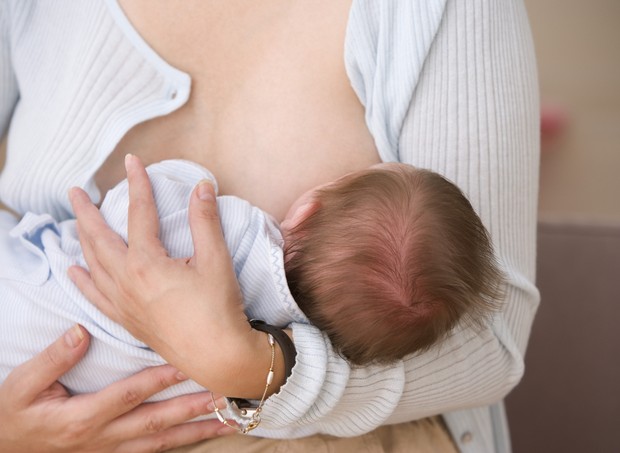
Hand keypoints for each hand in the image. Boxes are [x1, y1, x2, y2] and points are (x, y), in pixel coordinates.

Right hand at [0, 325, 234, 452]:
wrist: (6, 446)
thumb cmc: (16, 411)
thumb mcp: (23, 384)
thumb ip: (53, 359)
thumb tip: (81, 332)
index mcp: (83, 416)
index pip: (130, 394)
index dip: (160, 380)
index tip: (187, 364)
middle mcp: (104, 437)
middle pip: (157, 421)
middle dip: (193, 408)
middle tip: (225, 395)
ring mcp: (112, 449)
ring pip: (162, 441)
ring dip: (197, 431)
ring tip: (229, 422)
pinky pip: (154, 450)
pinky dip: (181, 444)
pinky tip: (203, 436)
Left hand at [68, 155, 275, 396]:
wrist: (218, 356)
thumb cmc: (219, 309)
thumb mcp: (216, 260)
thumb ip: (205, 221)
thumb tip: (201, 186)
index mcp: (147, 263)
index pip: (139, 213)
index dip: (137, 184)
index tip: (133, 161)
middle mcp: (126, 282)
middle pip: (98, 238)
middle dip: (86, 211)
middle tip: (76, 191)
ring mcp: (123, 302)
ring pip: (92, 264)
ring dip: (81, 240)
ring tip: (75, 223)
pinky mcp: (126, 320)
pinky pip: (94, 296)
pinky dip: (82, 279)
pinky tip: (74, 270)